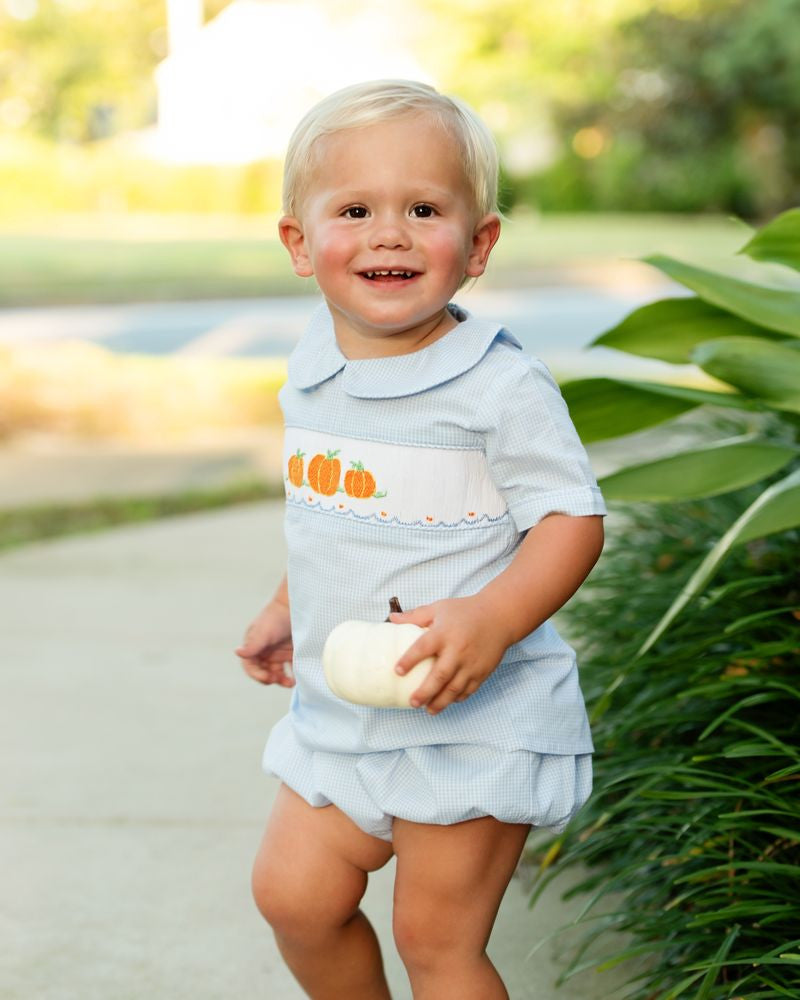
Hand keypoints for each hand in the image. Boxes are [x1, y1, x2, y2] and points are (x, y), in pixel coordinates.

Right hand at [235, 599, 294, 686]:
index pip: (250, 666)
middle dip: (270, 679)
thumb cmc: (276, 617)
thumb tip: (237, 652)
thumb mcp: (264, 632)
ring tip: (290, 683)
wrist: (296, 606)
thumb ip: (252, 645)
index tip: (267, 679)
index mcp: (254, 646)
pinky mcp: (290, 652)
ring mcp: (277, 652)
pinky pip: (290, 668)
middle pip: (264, 672)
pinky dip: (292, 675)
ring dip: (281, 680)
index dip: (257, 675)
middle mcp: (264, 651)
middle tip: (278, 680)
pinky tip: (297, 679)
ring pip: (277, 672)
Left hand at [390, 596, 509, 714]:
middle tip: (413, 702)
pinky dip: (457, 698)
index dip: (409, 660)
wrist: (499, 616)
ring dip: (441, 701)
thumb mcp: (439, 608)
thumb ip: (415, 616)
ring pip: (455, 688)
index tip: (397, 671)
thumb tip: (391, 618)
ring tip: (428, 710)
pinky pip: (469, 689)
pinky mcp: (482, 671)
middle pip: (440, 676)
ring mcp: (471, 663)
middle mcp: (457, 650)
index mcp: (443, 633)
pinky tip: (448, 701)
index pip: (422, 648)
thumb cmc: (465, 611)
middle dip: (425, 692)